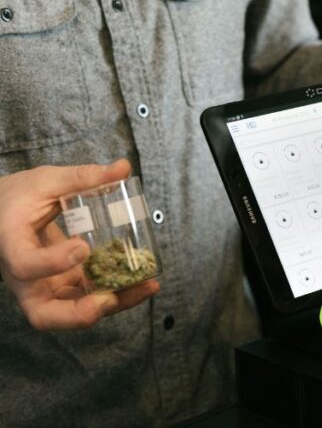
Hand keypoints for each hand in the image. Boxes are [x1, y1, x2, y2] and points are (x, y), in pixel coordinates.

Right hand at [0, 160, 159, 329]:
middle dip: (79, 313)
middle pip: (43, 314)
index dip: (52, 263)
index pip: (25, 265)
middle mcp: (24, 277)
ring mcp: (43, 287)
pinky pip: (87, 300)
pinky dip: (116, 295)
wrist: (3, 214)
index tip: (83, 247)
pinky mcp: (62, 287)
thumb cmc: (20, 197)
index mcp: (10, 245)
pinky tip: (144, 282)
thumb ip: (82, 177)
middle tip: (110, 298)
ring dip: (111, 305)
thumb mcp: (45, 181)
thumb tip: (123, 167)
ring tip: (146, 286)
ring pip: (71, 314)